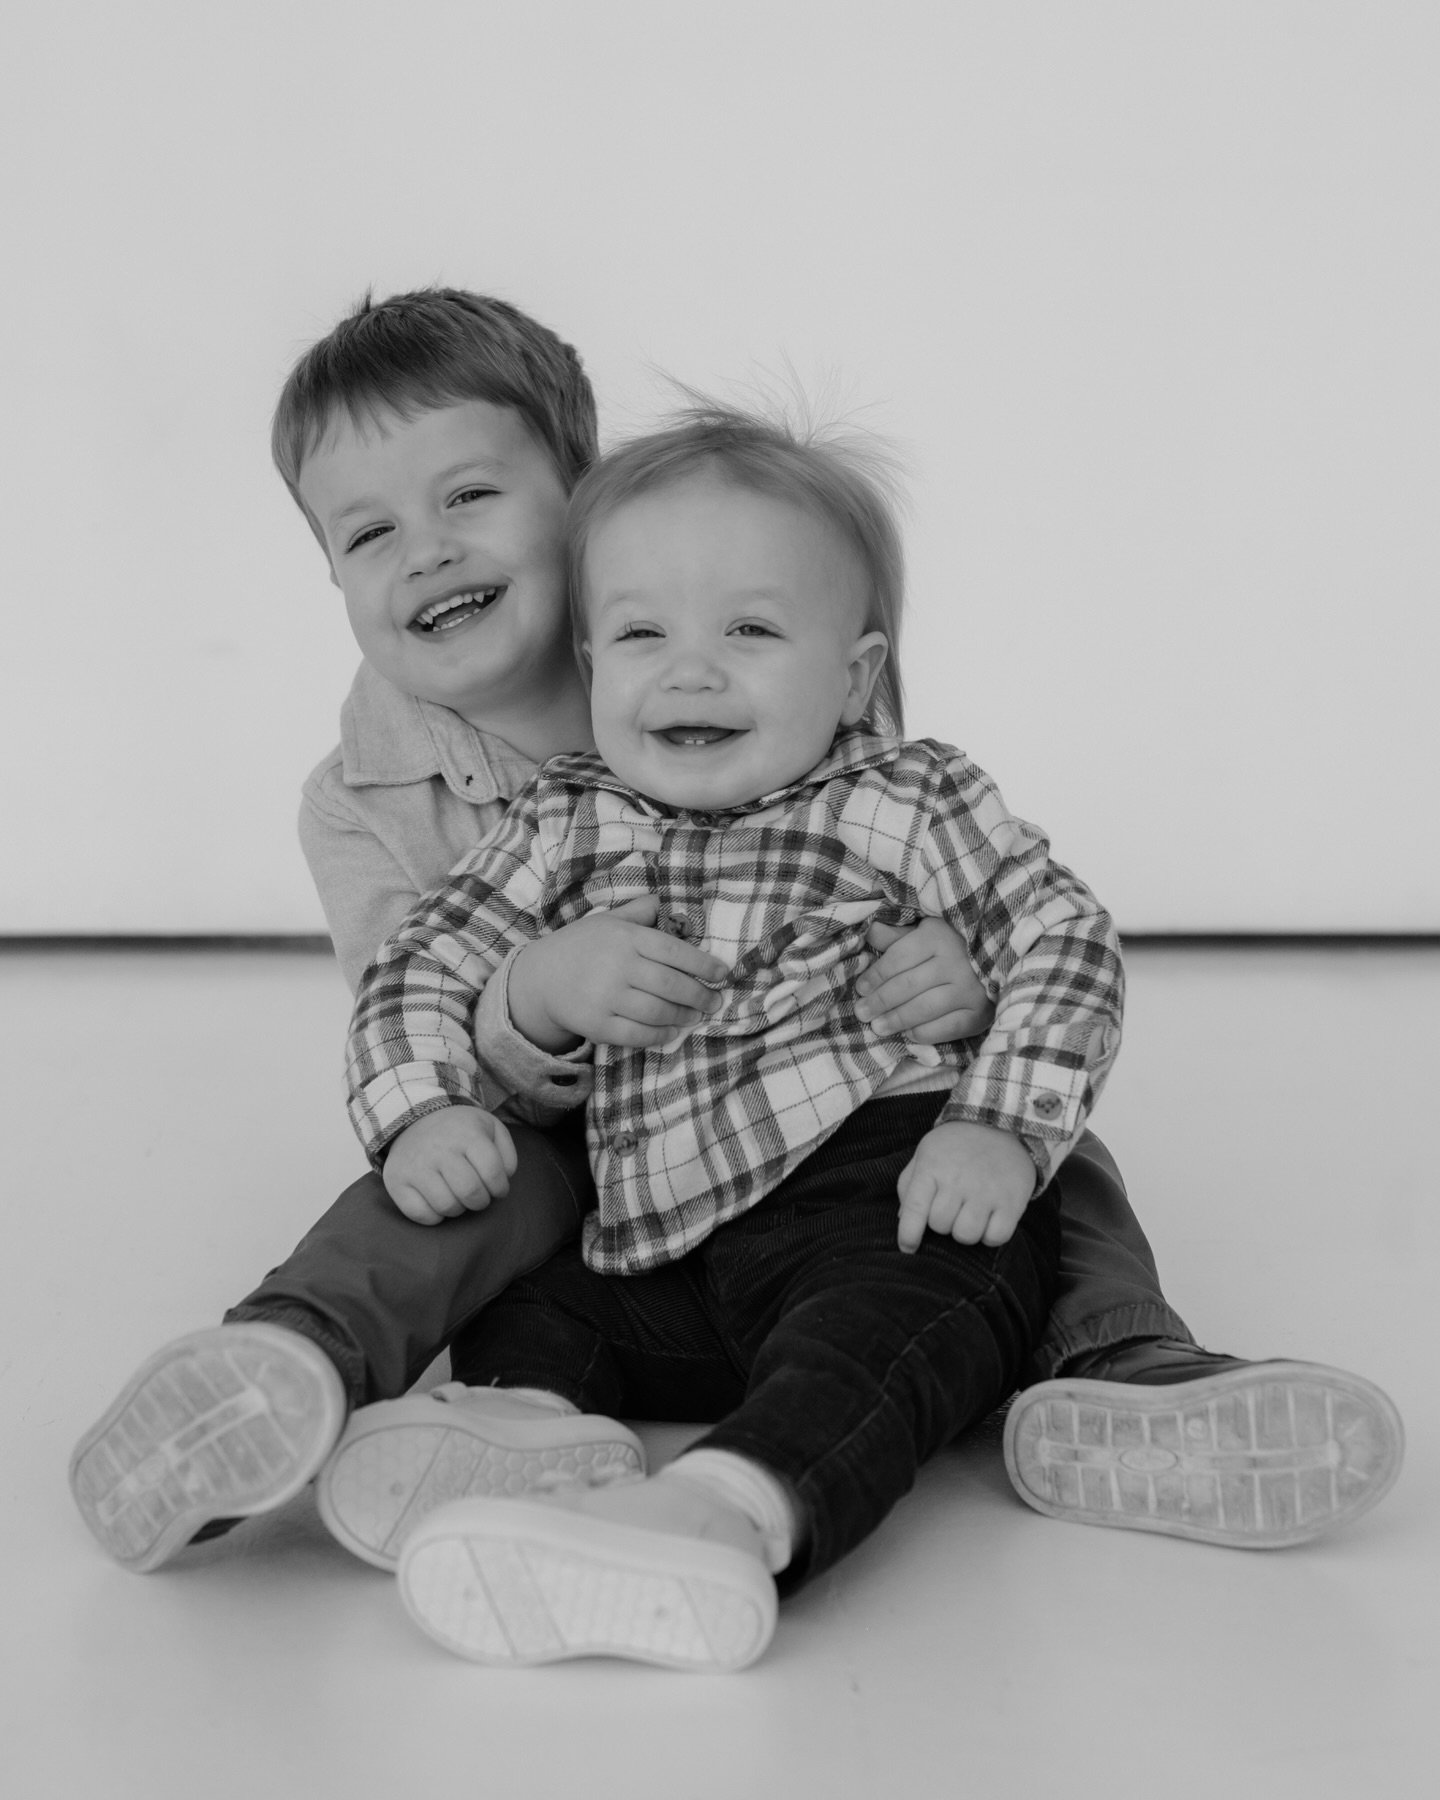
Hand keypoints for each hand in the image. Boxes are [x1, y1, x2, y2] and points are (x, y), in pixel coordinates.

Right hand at [382, 1105, 517, 1225]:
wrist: (415, 1117)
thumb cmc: (460, 1130)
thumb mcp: (490, 1128)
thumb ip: (506, 1153)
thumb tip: (505, 1178)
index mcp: (467, 1135)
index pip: (492, 1173)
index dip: (500, 1188)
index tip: (498, 1188)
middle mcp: (439, 1149)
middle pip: (470, 1193)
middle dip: (481, 1201)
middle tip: (478, 1195)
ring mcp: (416, 1166)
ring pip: (447, 1206)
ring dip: (459, 1208)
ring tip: (458, 1195)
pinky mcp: (396, 1181)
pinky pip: (420, 1215)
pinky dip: (434, 1216)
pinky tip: (438, 1201)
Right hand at [508, 895, 726, 1050]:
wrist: (540, 978)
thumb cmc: (580, 946)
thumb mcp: (606, 921)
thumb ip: (636, 912)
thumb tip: (662, 903)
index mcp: (625, 938)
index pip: (674, 951)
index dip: (703, 964)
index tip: (722, 974)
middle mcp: (618, 966)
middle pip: (671, 984)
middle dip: (699, 996)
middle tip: (714, 1002)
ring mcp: (607, 997)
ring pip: (658, 1011)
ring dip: (683, 1016)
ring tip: (696, 1016)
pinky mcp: (598, 1025)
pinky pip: (637, 1034)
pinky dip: (660, 1035)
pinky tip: (672, 1032)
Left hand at [855, 917, 993, 1043]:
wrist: (999, 962)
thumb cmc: (953, 946)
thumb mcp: (926, 933)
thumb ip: (898, 936)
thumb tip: (870, 932)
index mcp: (938, 938)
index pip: (899, 958)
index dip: (876, 975)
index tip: (861, 989)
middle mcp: (956, 962)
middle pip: (909, 985)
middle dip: (881, 1001)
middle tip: (862, 1013)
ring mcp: (970, 989)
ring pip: (925, 1007)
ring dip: (898, 1020)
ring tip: (878, 1028)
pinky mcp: (979, 1013)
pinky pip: (947, 1027)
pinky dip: (925, 1033)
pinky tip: (909, 1034)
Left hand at [896, 1120, 1034, 1251]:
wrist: (1002, 1123)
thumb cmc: (956, 1145)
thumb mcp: (926, 1153)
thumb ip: (909, 1185)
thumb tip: (903, 1220)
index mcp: (932, 1167)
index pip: (914, 1209)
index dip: (908, 1235)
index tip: (908, 1248)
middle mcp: (957, 1179)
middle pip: (940, 1226)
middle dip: (943, 1223)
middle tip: (952, 1208)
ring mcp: (986, 1191)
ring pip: (966, 1235)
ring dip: (965, 1231)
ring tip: (970, 1214)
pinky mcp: (1011, 1201)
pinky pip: (996, 1237)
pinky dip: (991, 1235)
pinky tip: (990, 1219)